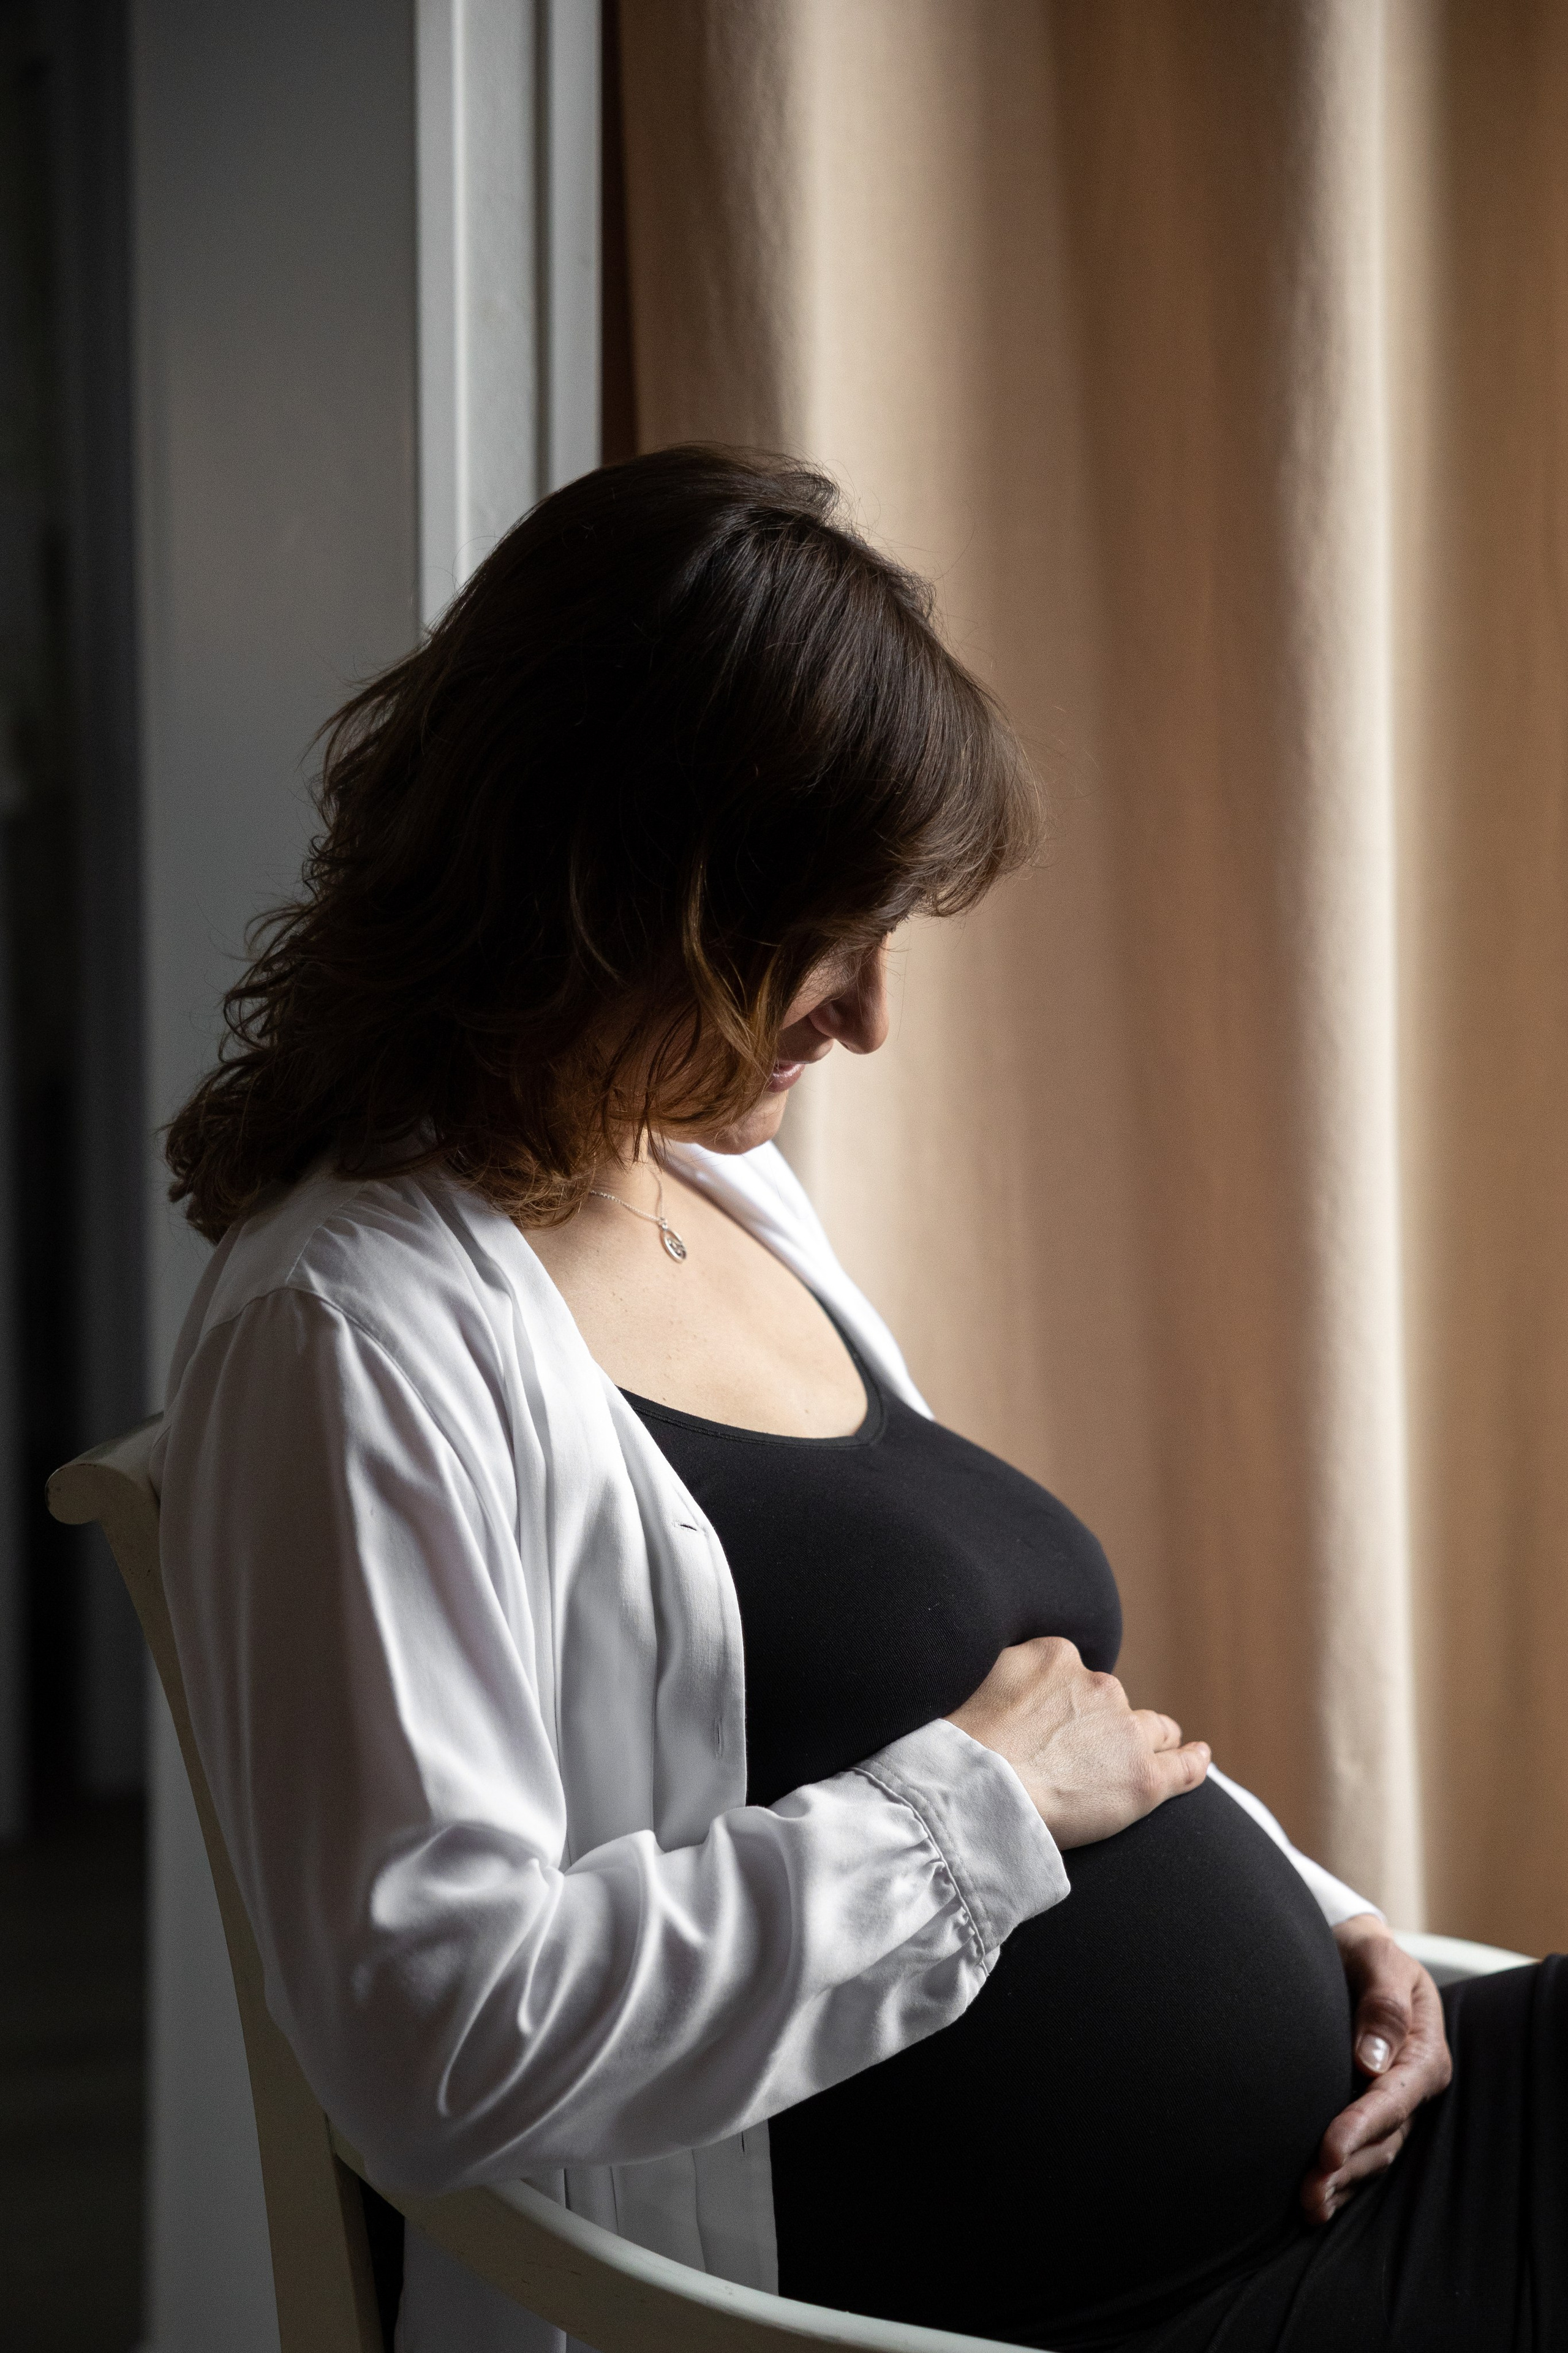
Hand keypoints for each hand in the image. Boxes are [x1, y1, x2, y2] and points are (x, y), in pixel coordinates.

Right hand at [947, 1636, 1209, 1848]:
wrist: (979, 1791)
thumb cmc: (964, 1744)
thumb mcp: (981, 1679)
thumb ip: (1013, 1672)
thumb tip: (1019, 1681)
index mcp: (1059, 1657)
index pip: (1079, 1675)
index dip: (1071, 1702)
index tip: (1059, 1723)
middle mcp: (1099, 1685)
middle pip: (1116, 1702)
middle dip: (1108, 1722)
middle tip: (1088, 1753)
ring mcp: (1126, 1732)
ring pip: (1153, 1729)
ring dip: (1150, 1740)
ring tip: (1151, 1754)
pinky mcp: (1145, 1779)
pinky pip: (1184, 1766)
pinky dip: (1194, 1761)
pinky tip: (1200, 1757)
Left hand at [1300, 1914, 1452, 2222]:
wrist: (1356, 1951)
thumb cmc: (1368, 1951)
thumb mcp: (1379, 1958)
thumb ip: (1382, 2004)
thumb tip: (1371, 2062)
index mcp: (1424, 2053)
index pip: (1393, 2100)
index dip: (1360, 2127)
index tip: (1327, 2149)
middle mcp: (1413, 2086)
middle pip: (1384, 2137)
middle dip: (1347, 2167)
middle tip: (1308, 2193)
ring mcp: (1395, 2103)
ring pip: (1375, 2153)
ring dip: (1344, 2182)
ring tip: (1309, 2206)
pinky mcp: (1372, 2110)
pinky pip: (1364, 2152)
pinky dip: (1344, 2178)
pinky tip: (1319, 2200)